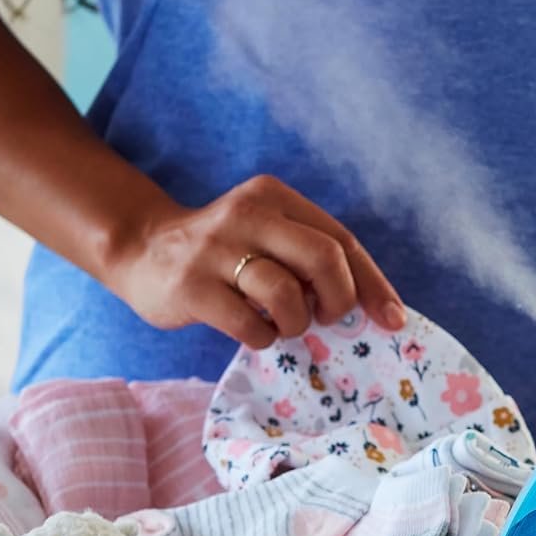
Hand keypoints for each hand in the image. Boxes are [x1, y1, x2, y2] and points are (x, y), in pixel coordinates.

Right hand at [107, 175, 405, 349]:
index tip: (393, 320)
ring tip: (282, 325)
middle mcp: (247, 214)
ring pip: (286, 294)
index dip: (373, 285)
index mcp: (275, 197)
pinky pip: (248, 324)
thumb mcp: (268, 237)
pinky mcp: (191, 285)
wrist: (142, 250)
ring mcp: (216, 249)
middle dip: (339, 300)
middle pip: (323, 259)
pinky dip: (261, 338)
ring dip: (295, 323)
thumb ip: (311, 259)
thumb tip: (373, 308)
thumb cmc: (225, 254)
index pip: (341, 241)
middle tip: (327, 318)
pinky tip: (253, 331)